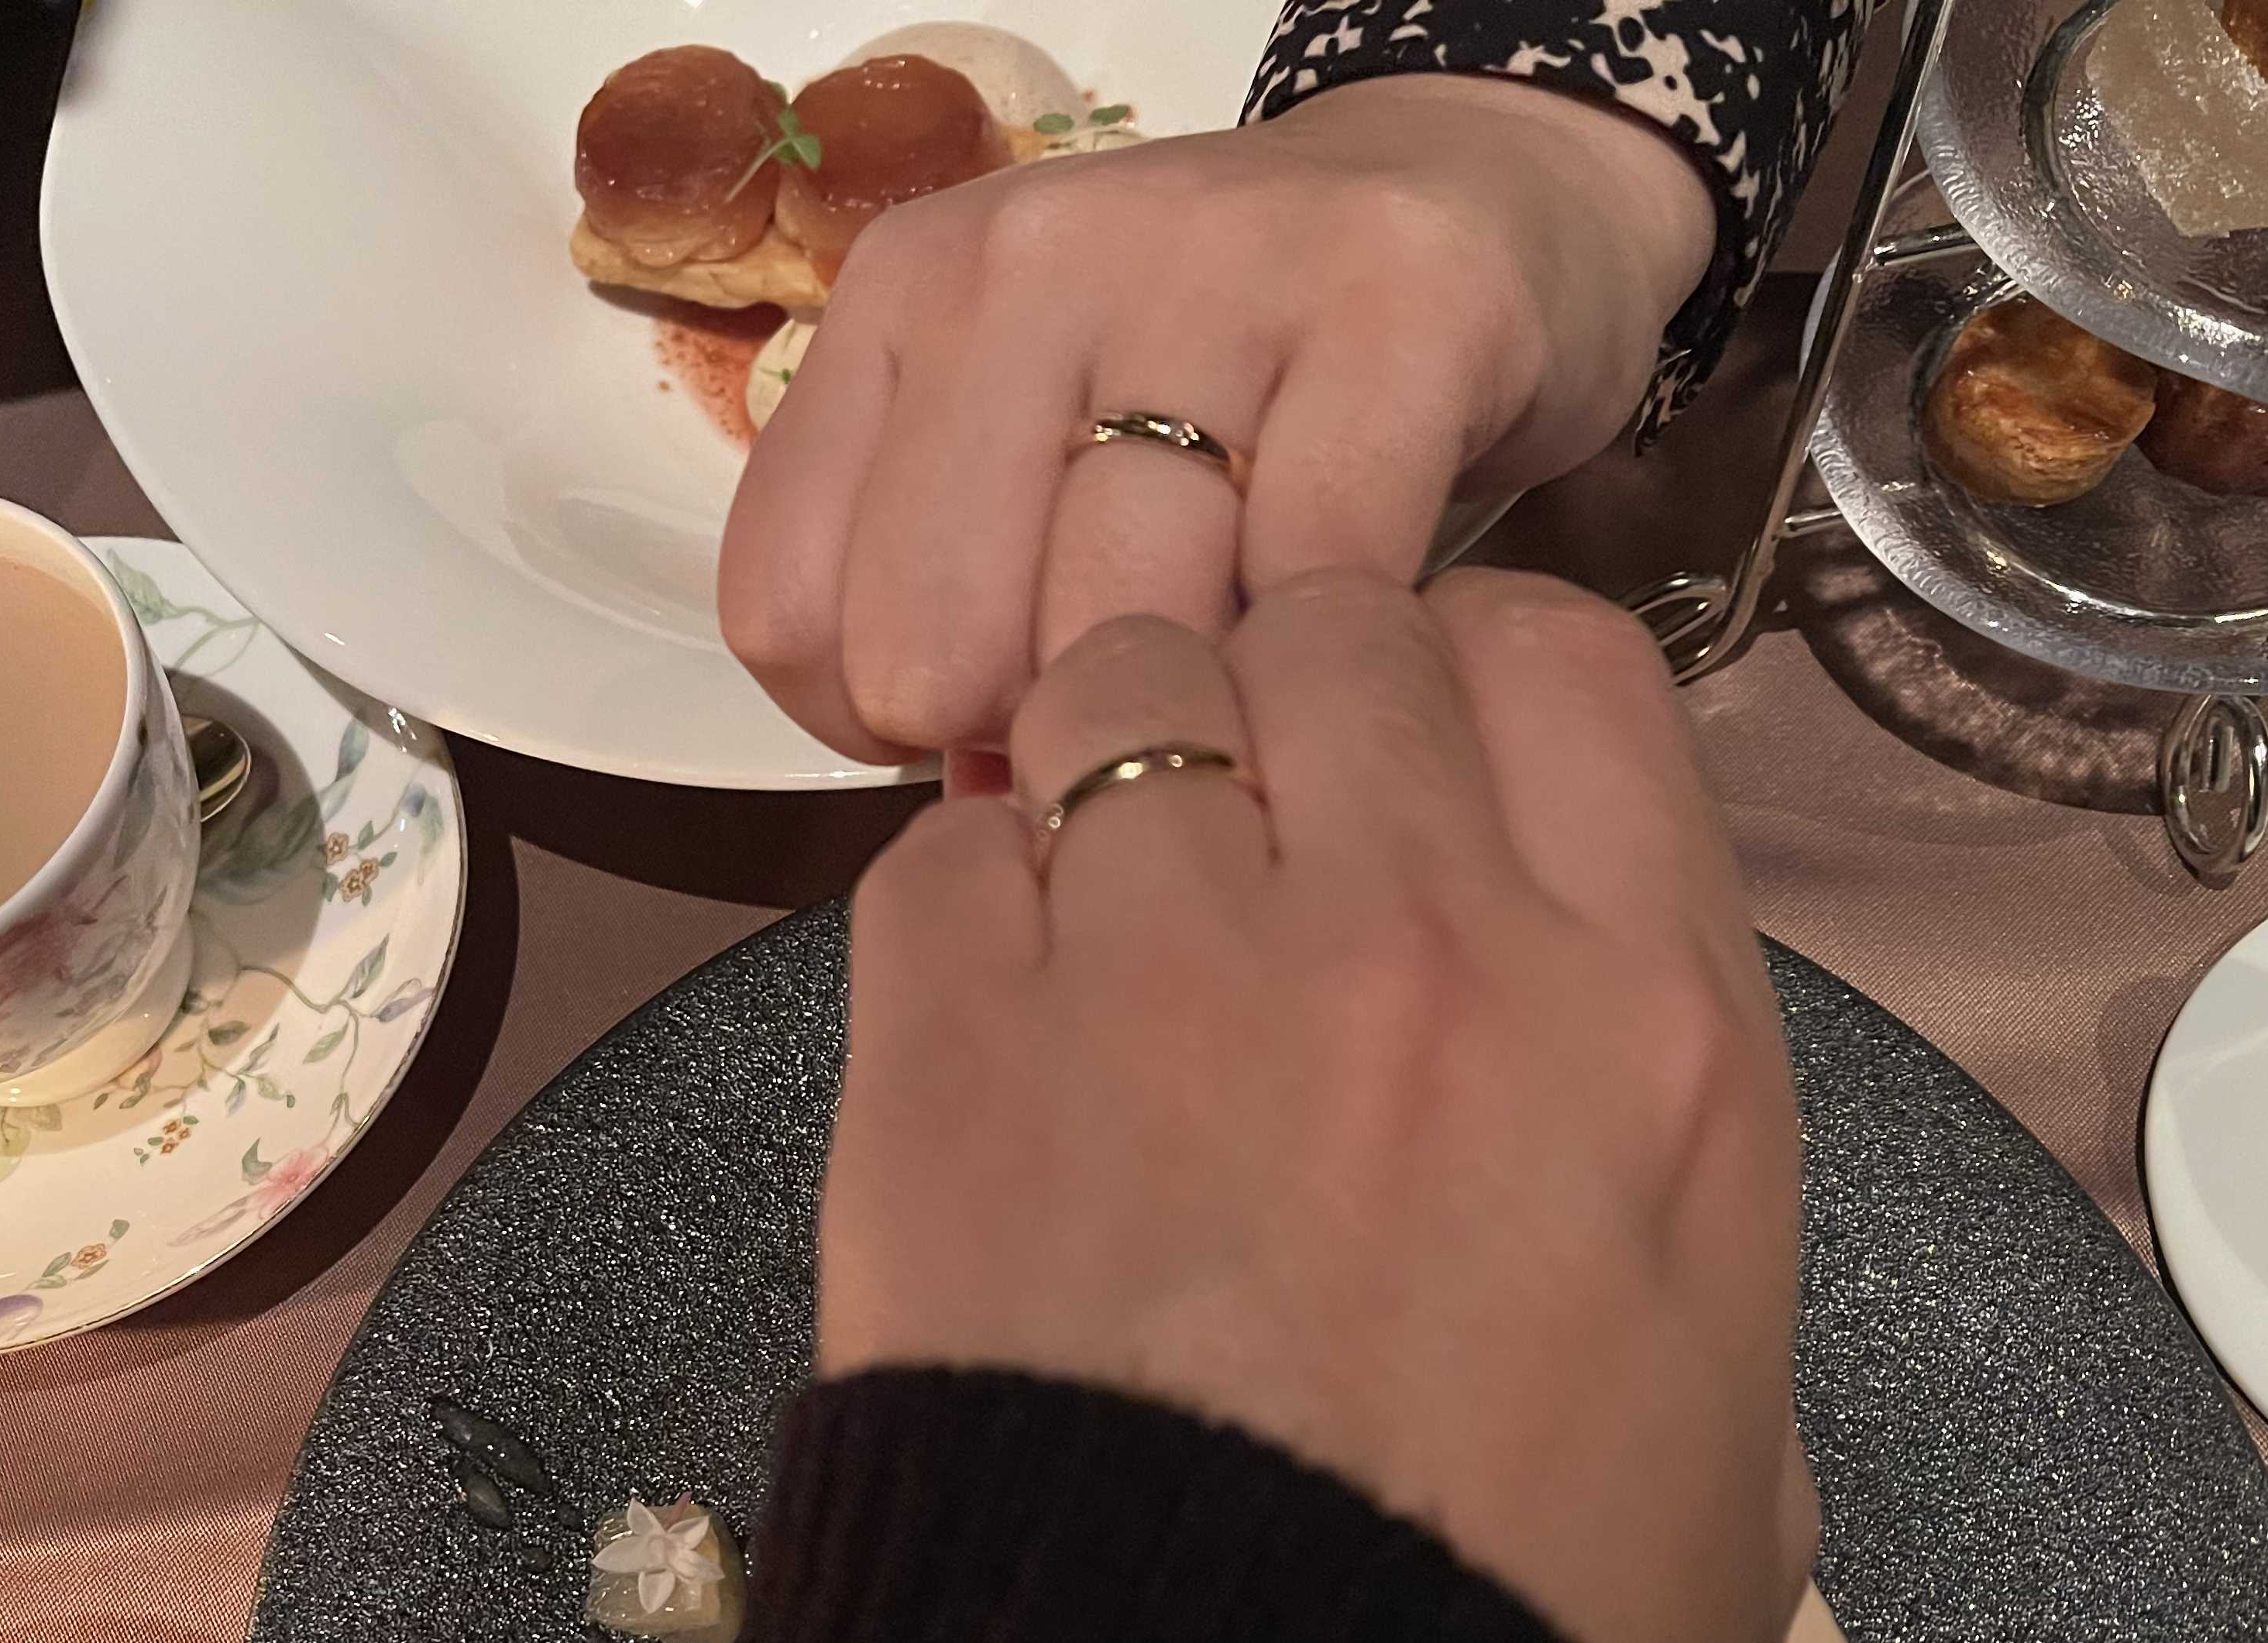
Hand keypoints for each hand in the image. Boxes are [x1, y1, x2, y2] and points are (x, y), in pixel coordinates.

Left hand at [721, 74, 1715, 765]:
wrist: (1481, 185)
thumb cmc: (1234, 380)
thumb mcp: (1032, 444)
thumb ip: (944, 600)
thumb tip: (972, 831)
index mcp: (902, 300)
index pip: (786, 613)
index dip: (880, 725)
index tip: (991, 710)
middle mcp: (1028, 260)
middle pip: (934, 651)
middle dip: (1038, 734)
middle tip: (1139, 705)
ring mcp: (1210, 264)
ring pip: (1117, 630)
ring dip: (1192, 713)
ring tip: (1247, 684)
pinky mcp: (1398, 299)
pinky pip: (1313, 585)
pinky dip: (1330, 668)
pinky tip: (1349, 653)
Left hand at [819, 569, 1811, 1642]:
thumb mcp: (1730, 1413)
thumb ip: (1669, 1180)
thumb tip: (1589, 1101)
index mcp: (1651, 1013)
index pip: (1561, 655)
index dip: (1474, 674)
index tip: (1420, 759)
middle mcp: (1423, 931)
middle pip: (1331, 626)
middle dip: (1286, 691)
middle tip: (1249, 831)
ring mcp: (1172, 969)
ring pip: (1118, 687)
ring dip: (1109, 767)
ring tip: (1102, 917)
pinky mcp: (950, 1045)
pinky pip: (937, 849)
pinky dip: (962, 897)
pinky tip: (987, 1016)